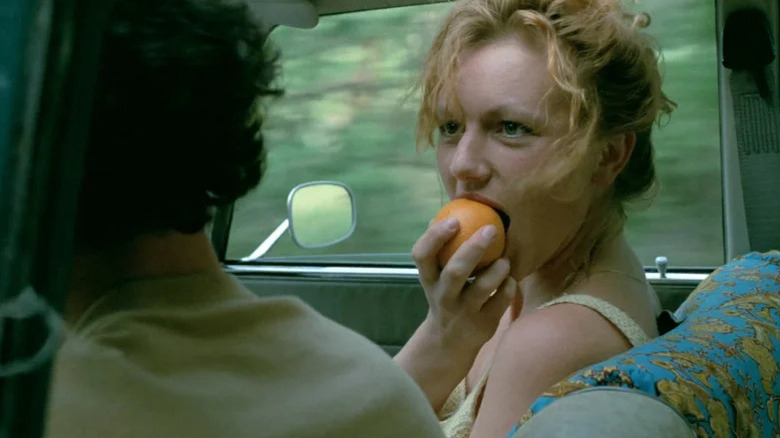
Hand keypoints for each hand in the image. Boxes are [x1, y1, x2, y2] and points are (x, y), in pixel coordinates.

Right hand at [412, 216, 516, 357]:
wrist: (448, 342)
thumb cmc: (445, 295)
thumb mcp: (435, 276)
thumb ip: (439, 249)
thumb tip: (443, 213)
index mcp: (428, 279)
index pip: (422, 255)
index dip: (435, 236)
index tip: (453, 220)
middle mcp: (443, 296)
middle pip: (455, 271)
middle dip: (473, 249)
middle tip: (491, 229)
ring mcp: (463, 312)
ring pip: (481, 289)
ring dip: (496, 271)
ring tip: (505, 260)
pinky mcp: (482, 325)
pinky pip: (500, 303)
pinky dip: (508, 288)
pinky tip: (511, 279)